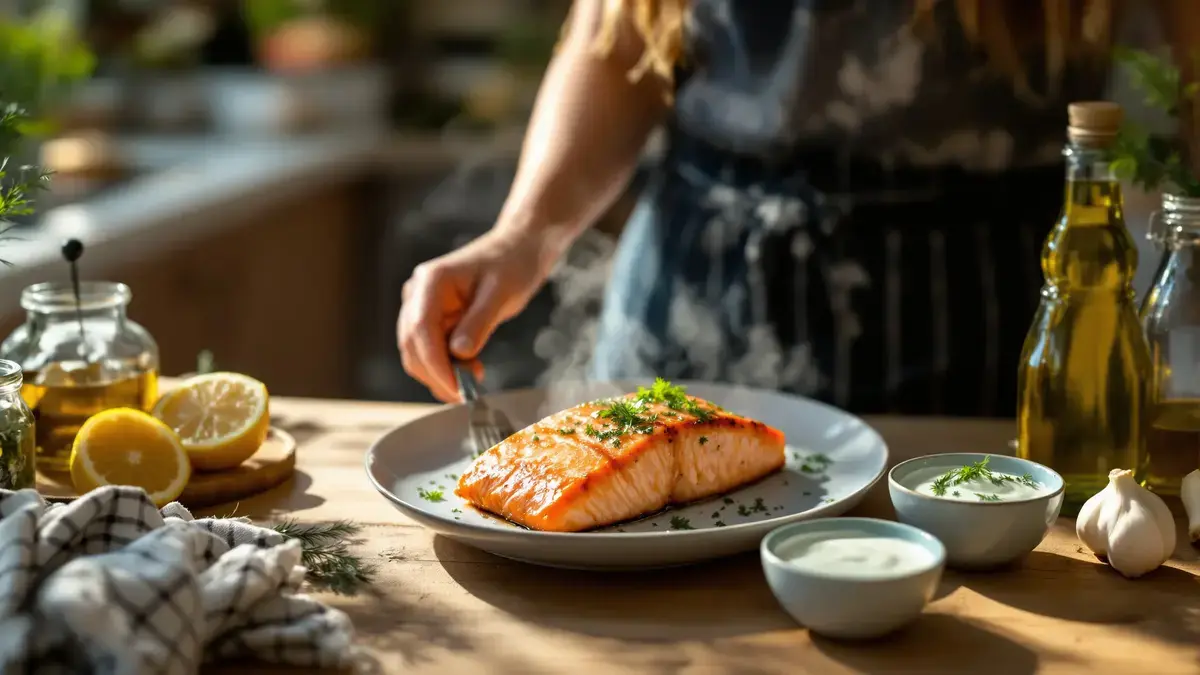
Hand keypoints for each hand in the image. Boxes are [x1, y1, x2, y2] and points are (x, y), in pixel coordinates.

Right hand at [397, 229, 552, 401]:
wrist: (519, 249)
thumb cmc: (512, 263)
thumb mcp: (501, 293)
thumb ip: (479, 323)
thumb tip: (459, 354)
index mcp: (430, 281)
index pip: (420, 330)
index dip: (435, 364)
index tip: (455, 388)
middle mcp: (419, 294)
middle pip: (412, 346)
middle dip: (436, 374)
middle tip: (467, 393)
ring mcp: (423, 307)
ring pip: (418, 353)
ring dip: (441, 373)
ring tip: (474, 378)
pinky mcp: (434, 319)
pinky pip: (432, 350)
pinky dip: (447, 366)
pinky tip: (471, 369)